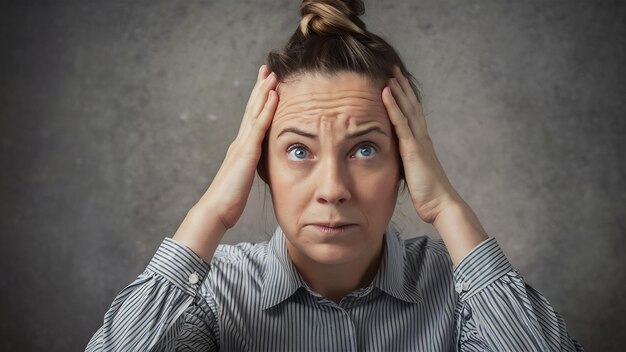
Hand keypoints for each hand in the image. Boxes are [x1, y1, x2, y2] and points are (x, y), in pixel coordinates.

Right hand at [195, 65, 278, 228]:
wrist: (215, 210)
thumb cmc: (228, 201)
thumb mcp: (244, 180)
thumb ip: (250, 169)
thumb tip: (257, 166)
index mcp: (241, 148)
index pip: (252, 119)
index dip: (258, 100)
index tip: (266, 84)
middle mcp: (240, 142)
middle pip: (251, 109)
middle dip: (260, 88)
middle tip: (267, 69)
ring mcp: (242, 145)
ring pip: (255, 112)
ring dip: (264, 91)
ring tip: (272, 74)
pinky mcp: (246, 152)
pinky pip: (259, 126)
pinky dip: (266, 109)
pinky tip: (274, 95)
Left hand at [382, 66, 461, 223]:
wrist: (442, 205)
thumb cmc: (429, 195)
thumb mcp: (413, 175)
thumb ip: (406, 165)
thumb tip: (397, 163)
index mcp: (422, 144)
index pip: (413, 115)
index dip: (406, 98)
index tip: (397, 83)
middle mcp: (422, 138)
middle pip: (412, 106)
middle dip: (403, 86)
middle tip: (394, 68)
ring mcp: (418, 141)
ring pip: (407, 108)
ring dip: (398, 89)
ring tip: (390, 72)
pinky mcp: (412, 148)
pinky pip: (400, 122)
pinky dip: (392, 105)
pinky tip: (385, 92)